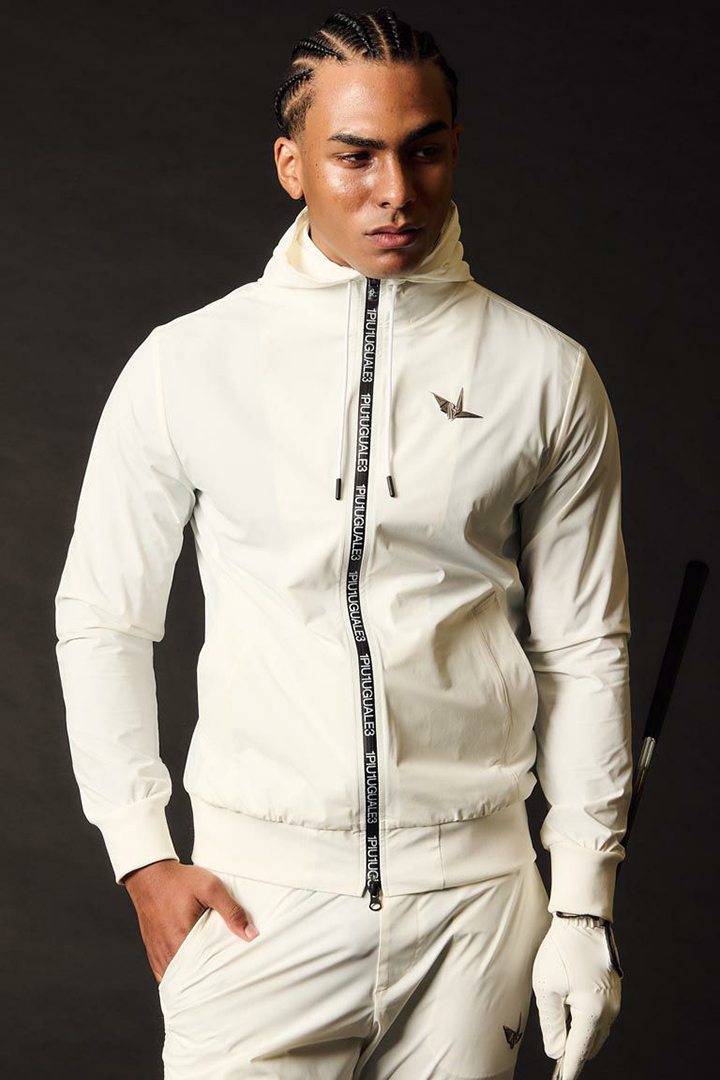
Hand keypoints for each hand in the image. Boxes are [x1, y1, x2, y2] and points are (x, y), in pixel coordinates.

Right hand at [123, 860, 258, 984]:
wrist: (150, 875)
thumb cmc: (179, 881)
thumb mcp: (211, 888)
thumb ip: (231, 911)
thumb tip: (250, 934)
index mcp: (181, 940)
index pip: (203, 974)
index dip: (219, 978)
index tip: (232, 977)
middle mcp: (167, 952)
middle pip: (190, 979)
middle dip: (207, 980)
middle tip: (225, 978)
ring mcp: (158, 954)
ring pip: (176, 979)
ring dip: (192, 978)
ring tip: (210, 975)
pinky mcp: (153, 951)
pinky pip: (165, 973)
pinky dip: (178, 974)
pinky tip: (191, 969)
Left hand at [532, 913, 622, 1078]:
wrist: (583, 919)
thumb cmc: (562, 950)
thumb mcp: (547, 988)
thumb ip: (551, 1024)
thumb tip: (556, 1050)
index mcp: (593, 1013)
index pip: (578, 1052)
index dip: (569, 1070)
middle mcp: (609, 1011)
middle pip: (591, 1045)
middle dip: (574, 1054)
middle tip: (558, 1062)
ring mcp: (614, 1000)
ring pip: (598, 1032)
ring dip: (582, 1038)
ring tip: (563, 1042)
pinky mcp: (613, 990)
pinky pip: (602, 1017)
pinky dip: (588, 1023)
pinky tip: (573, 1019)